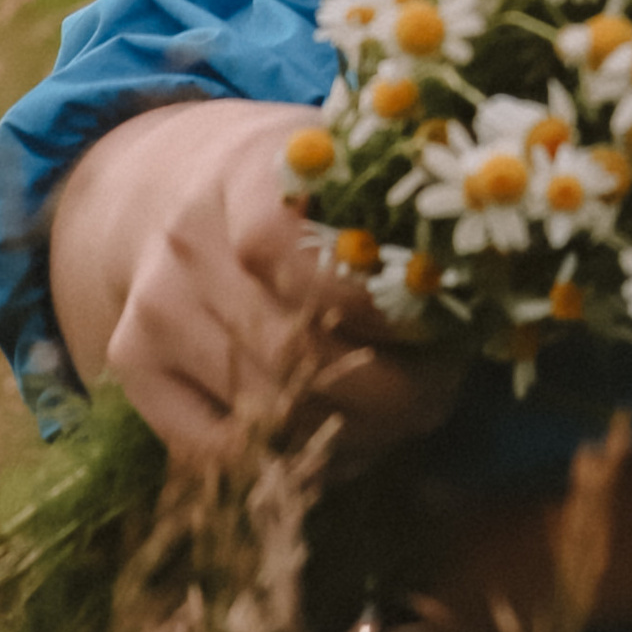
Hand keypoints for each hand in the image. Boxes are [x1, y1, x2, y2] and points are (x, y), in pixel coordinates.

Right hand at [47, 98, 463, 470]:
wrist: (176, 185)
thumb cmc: (301, 190)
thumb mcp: (350, 167)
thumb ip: (404, 214)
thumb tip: (498, 281)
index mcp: (254, 174)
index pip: (320, 262)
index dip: (393, 311)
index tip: (452, 327)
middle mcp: (190, 241)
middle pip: (299, 352)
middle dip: (392, 393)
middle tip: (443, 393)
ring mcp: (154, 306)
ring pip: (265, 410)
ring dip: (352, 435)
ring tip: (404, 420)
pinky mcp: (132, 363)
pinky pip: (212, 448)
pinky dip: (286, 464)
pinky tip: (339, 447)